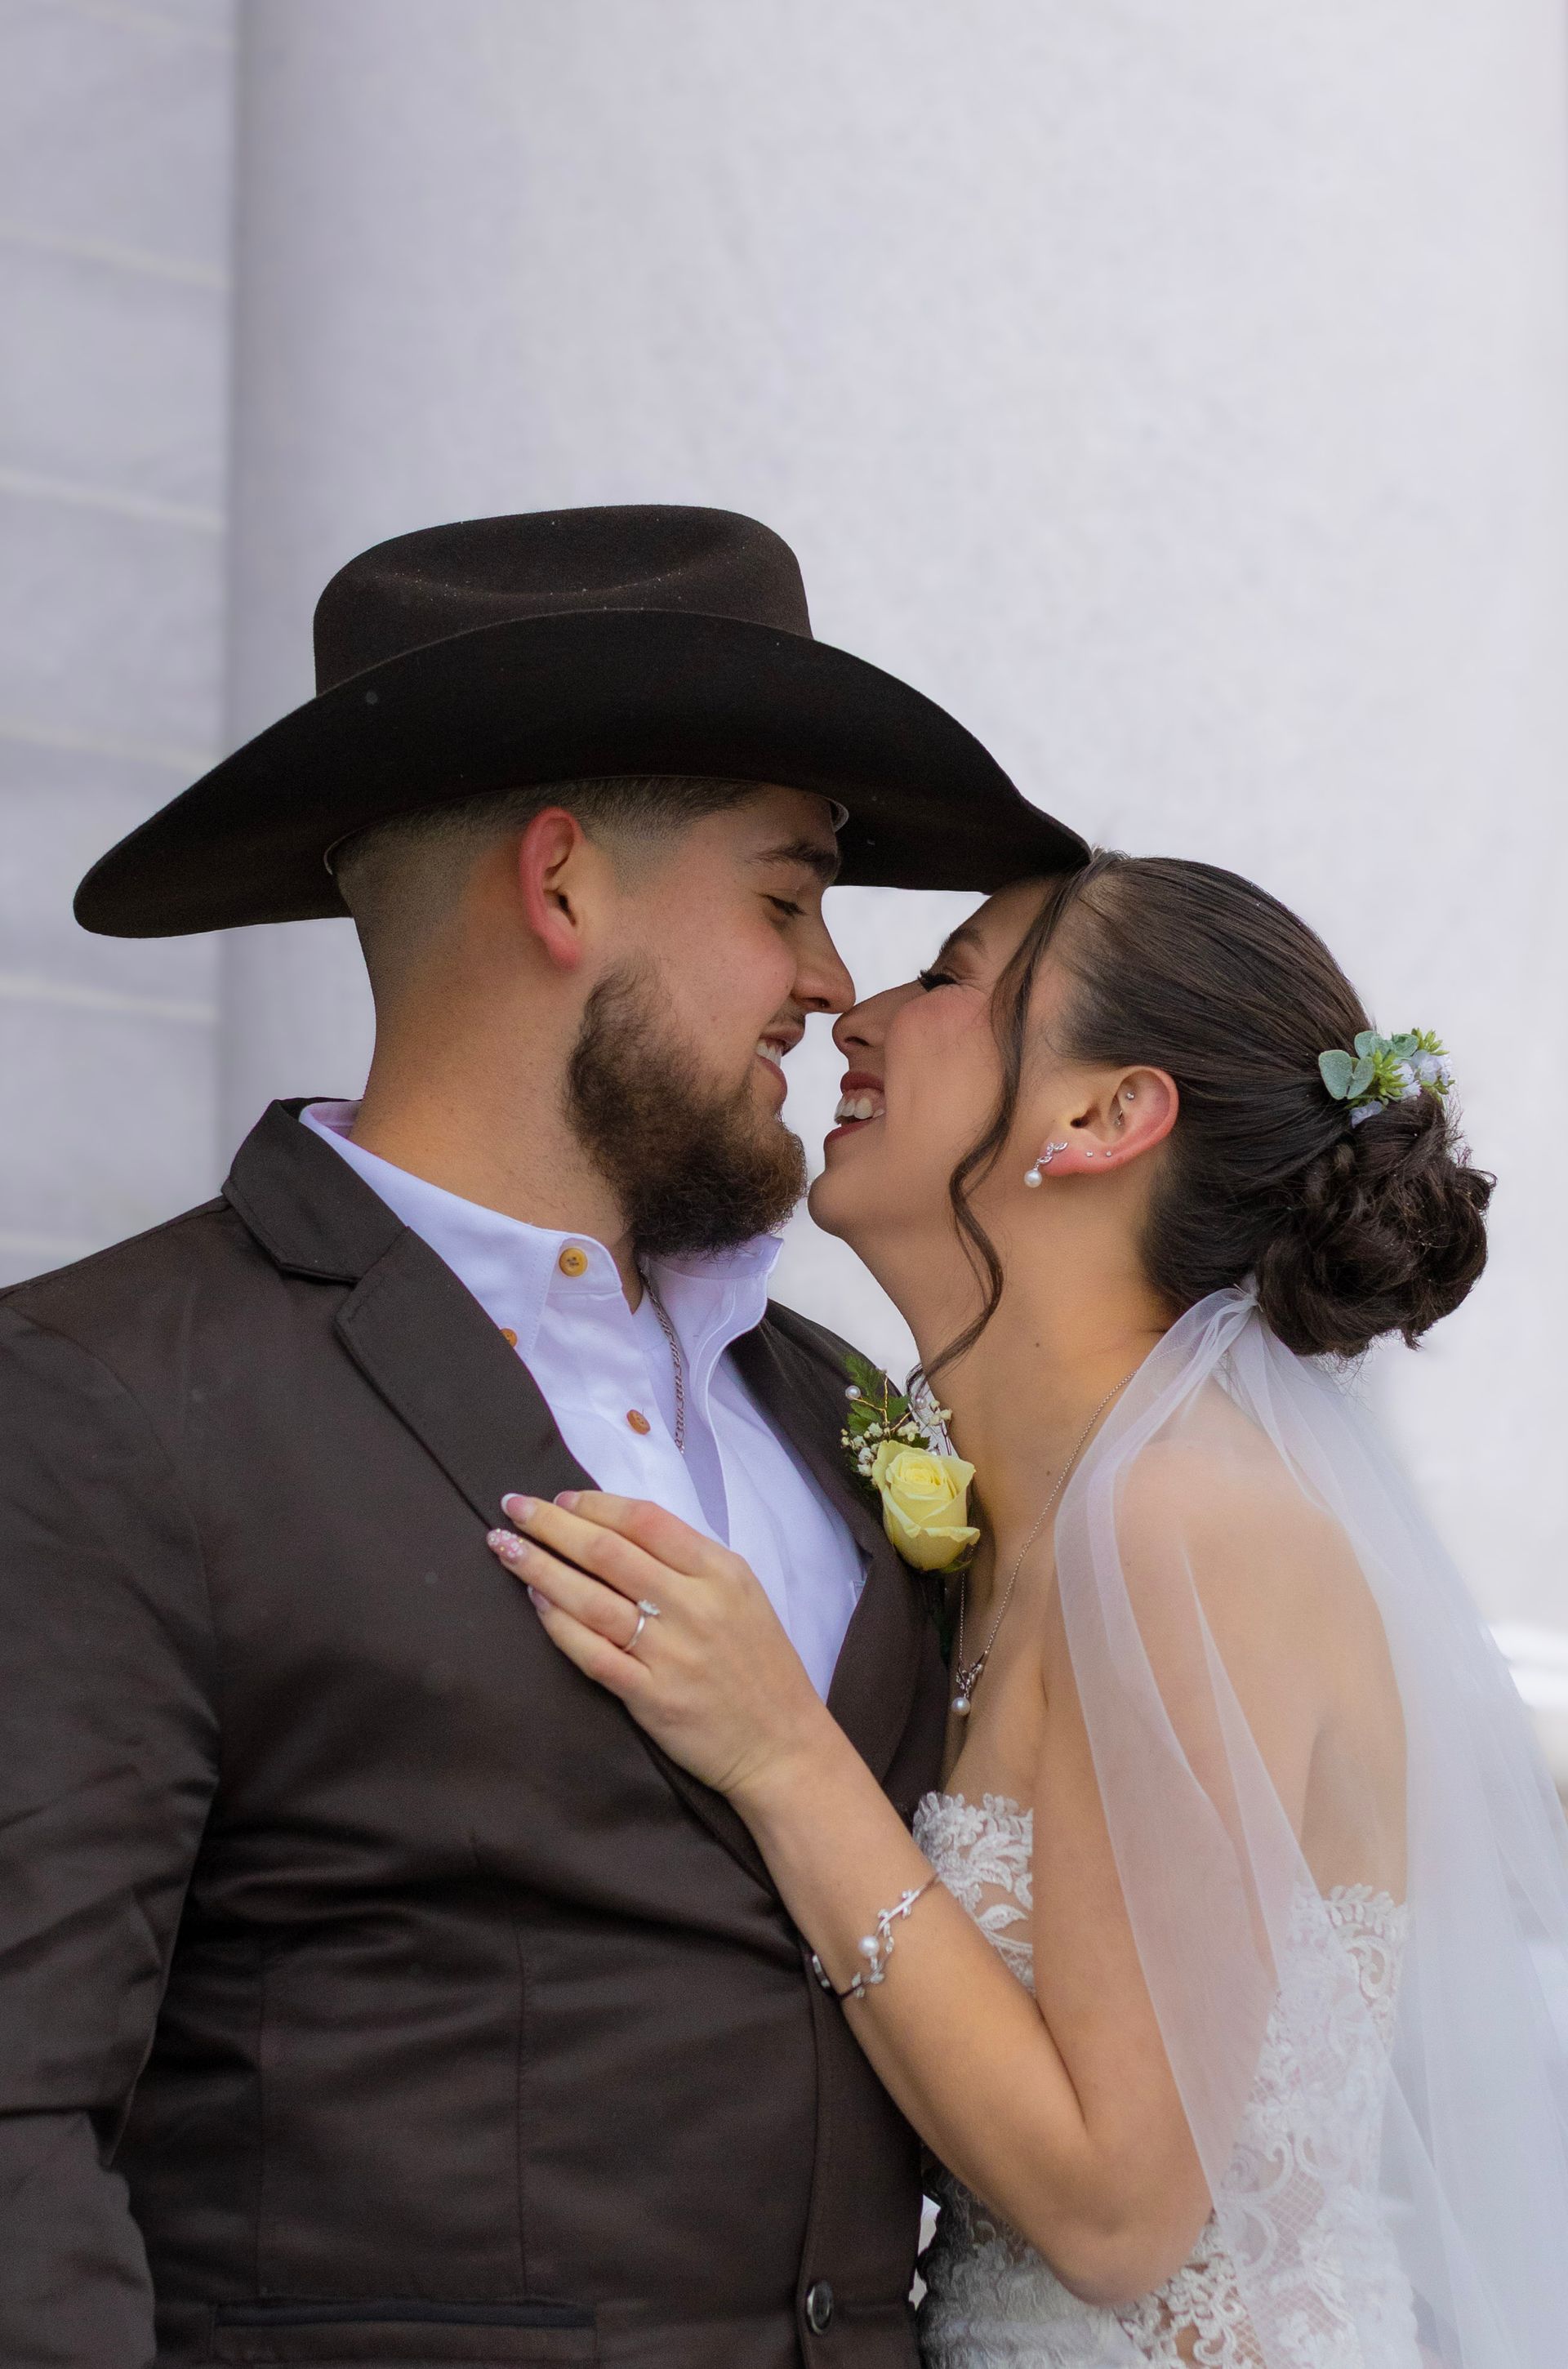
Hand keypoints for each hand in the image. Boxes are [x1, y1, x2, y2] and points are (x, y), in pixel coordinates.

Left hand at [486, 1491, 831, 1804]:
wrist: (783, 1745)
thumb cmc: (760, 1665)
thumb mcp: (742, 1594)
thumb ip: (689, 1562)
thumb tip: (617, 1528)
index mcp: (721, 1572)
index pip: (645, 1520)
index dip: (594, 1504)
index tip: (559, 1497)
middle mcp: (695, 1606)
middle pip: (608, 1552)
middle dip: (552, 1524)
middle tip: (513, 1507)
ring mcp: (671, 1654)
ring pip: (591, 1599)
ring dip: (540, 1568)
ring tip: (504, 1546)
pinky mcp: (651, 1698)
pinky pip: (593, 1653)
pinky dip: (559, 1624)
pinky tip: (535, 1601)